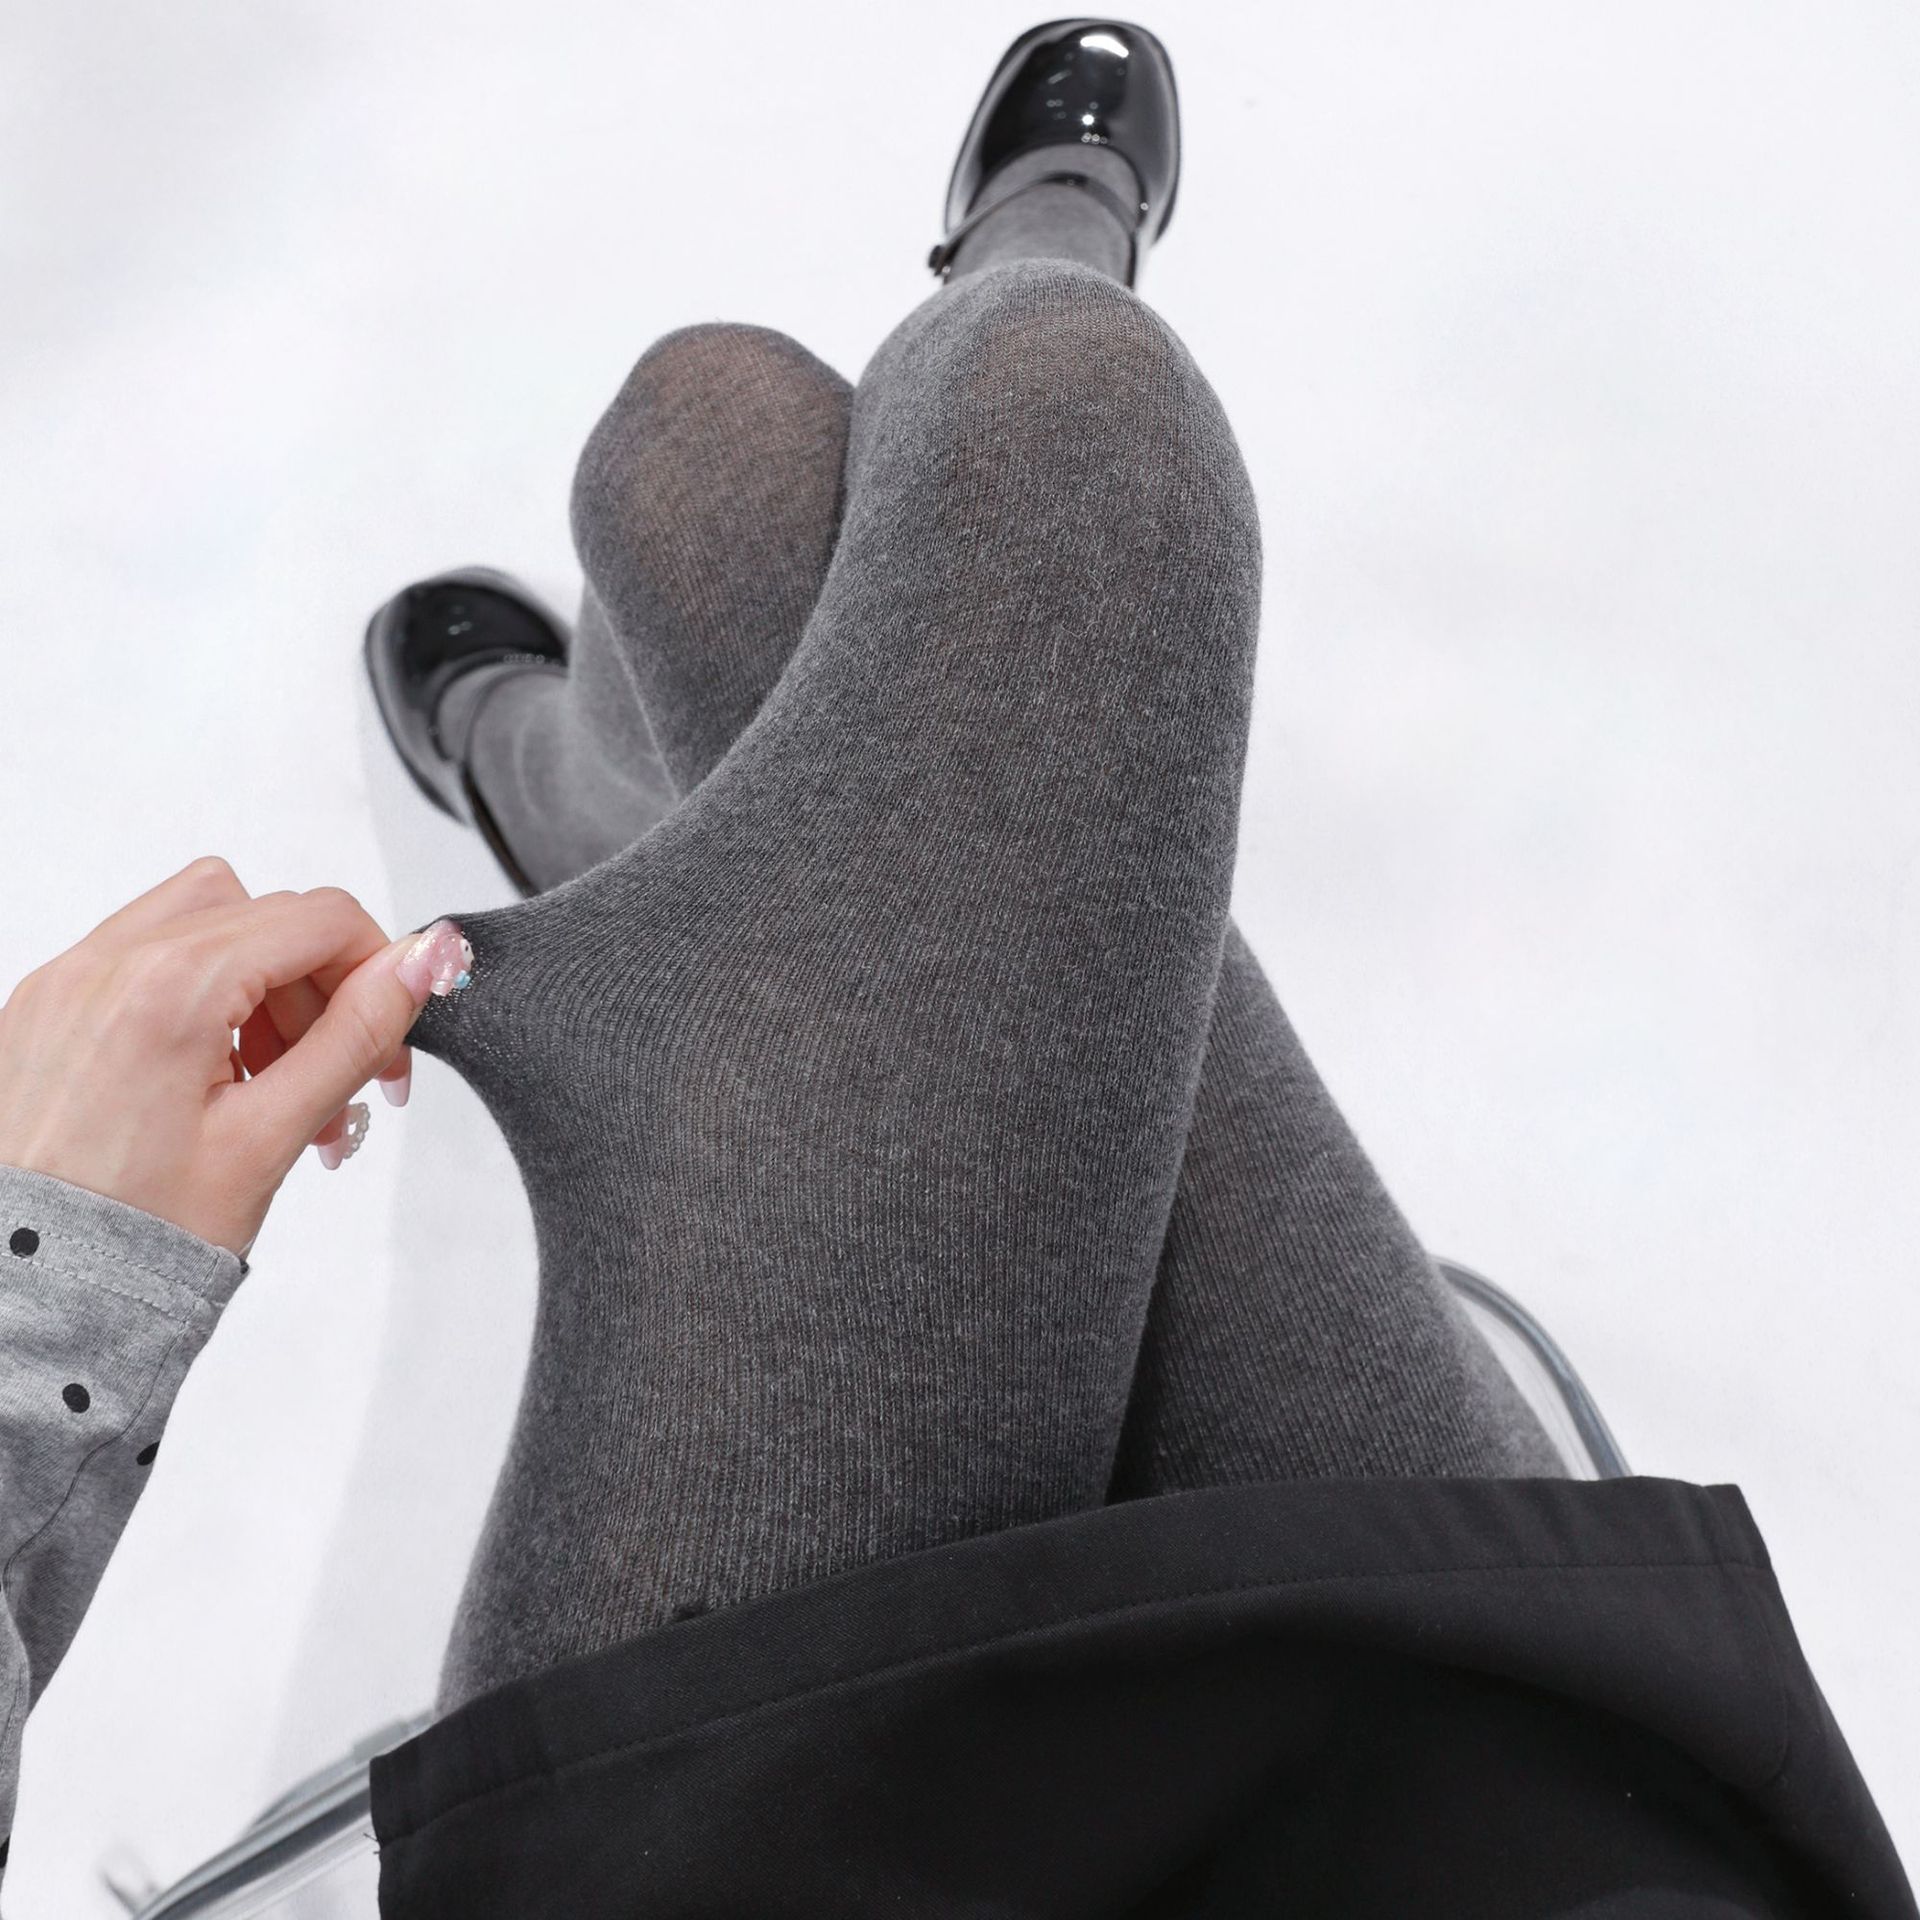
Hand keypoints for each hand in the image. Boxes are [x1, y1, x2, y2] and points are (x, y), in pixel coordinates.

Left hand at [0, 856, 471, 1256]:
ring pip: (207, 923)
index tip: (388, 1036)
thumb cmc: (135, 1235)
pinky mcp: (45, 1005)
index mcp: (169, 987)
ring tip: (270, 1081)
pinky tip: (211, 1075)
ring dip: (262, 984)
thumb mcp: (272, 1135)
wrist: (28, 1292)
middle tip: (339, 1076)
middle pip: (266, 916)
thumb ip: (355, 1033)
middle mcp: (107, 964)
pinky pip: (146, 958)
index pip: (319, 918)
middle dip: (321, 988)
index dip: (377, 970)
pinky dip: (199, 995)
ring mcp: (67, 980)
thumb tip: (423, 958)